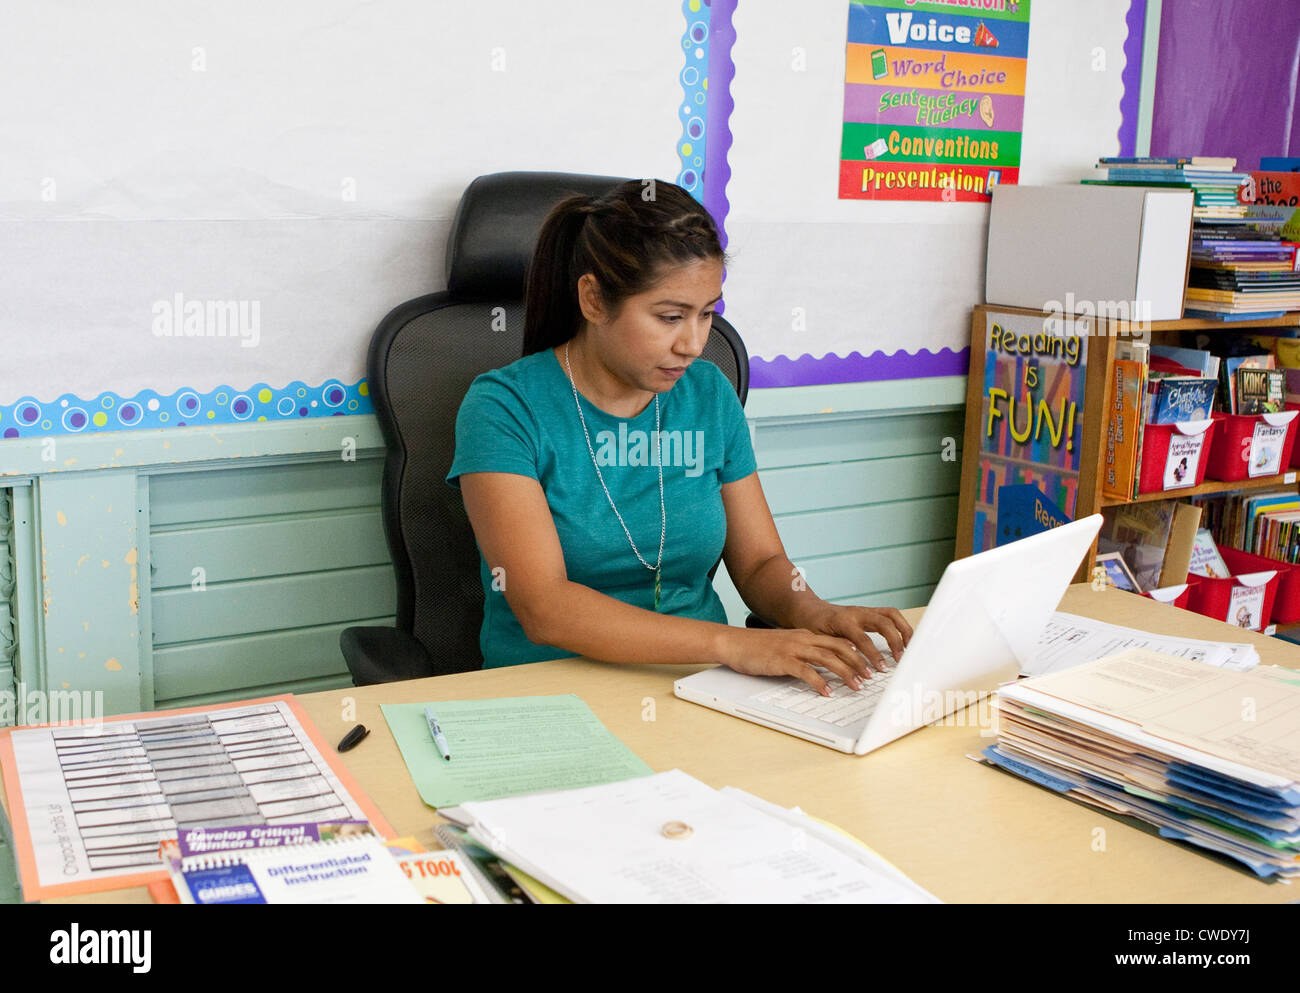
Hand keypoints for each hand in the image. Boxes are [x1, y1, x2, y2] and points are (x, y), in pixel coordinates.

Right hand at [717, 626, 873, 697]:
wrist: (733, 642)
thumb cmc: (757, 648)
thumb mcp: (785, 647)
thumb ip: (803, 655)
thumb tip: (821, 671)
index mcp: (805, 635)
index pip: (838, 642)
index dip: (856, 654)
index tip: (868, 666)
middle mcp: (802, 639)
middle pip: (838, 648)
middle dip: (857, 663)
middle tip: (870, 677)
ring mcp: (792, 648)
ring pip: (827, 659)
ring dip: (845, 673)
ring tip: (856, 686)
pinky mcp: (782, 660)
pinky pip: (806, 671)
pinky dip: (819, 683)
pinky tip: (827, 692)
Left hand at [801, 603, 912, 672]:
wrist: (810, 610)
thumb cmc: (813, 627)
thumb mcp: (820, 641)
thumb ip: (837, 651)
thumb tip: (852, 668)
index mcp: (843, 621)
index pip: (863, 639)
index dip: (873, 655)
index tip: (880, 669)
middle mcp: (857, 613)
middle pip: (884, 623)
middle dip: (895, 642)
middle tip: (899, 660)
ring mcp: (865, 610)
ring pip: (891, 614)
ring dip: (903, 630)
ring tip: (909, 648)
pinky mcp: (870, 611)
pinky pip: (890, 614)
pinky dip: (900, 625)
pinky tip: (904, 640)